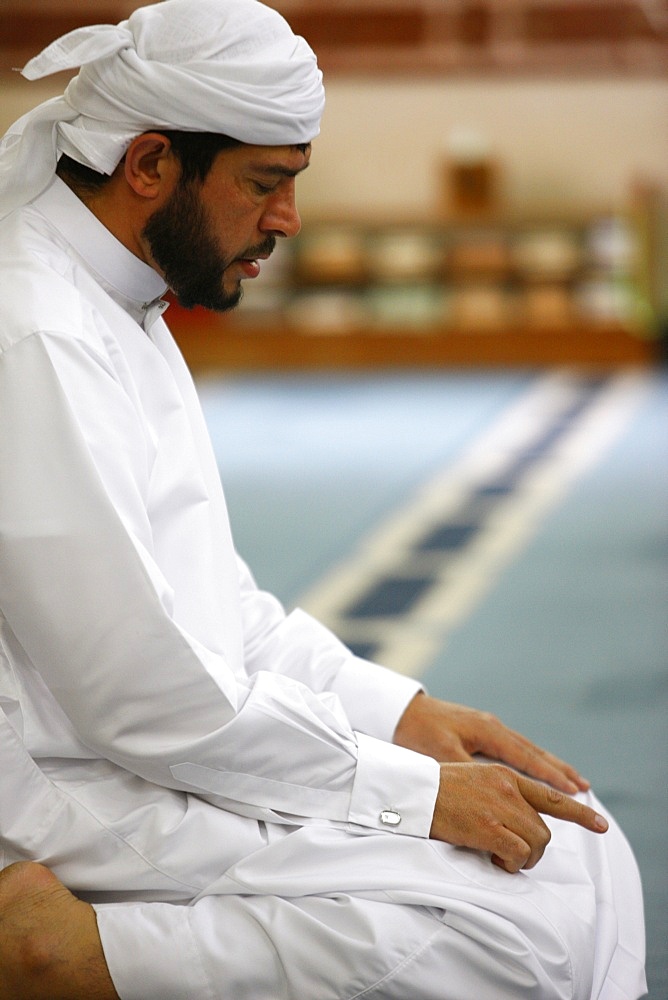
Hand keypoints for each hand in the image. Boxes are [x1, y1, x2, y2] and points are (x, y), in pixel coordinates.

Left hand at [394, 692, 589, 794]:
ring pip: (527, 749)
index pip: (528, 757)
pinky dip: (532, 760)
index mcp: (488, 731)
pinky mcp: (480, 730)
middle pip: (535, 751)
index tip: (575, 792)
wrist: (401, 710)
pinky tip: (538, 768)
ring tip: (573, 780)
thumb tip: (493, 793)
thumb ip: (468, 771)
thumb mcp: (441, 753)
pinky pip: (515, 748)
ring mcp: (488, 727)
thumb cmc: (417, 732)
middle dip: (561, 771)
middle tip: (585, 789)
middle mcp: (494, 727)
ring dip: (550, 765)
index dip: (552, 776)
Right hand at [429, 761, 607, 871]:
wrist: (411, 792)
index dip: (579, 813)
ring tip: (498, 857)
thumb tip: (520, 823)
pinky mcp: (488, 827)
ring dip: (521, 859)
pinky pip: (518, 855)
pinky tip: (491, 859)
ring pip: (535, 844)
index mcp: (505, 775)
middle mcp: (508, 788)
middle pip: (544, 830)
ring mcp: (499, 807)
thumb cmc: (435, 791)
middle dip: (533, 849)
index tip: (601, 825)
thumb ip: (499, 795)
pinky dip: (510, 864)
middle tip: (509, 856)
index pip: (551, 795)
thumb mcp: (474, 780)